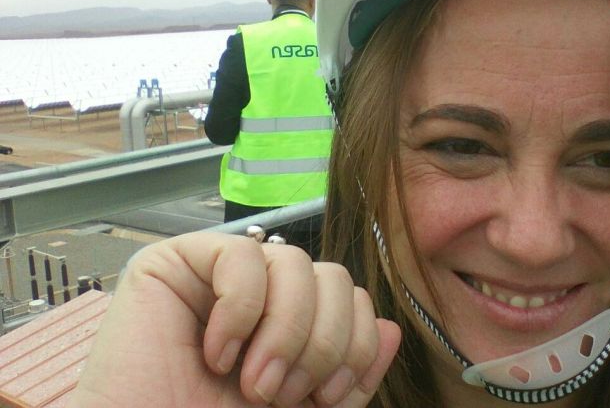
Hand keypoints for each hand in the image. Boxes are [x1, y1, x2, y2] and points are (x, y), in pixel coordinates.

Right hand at [70, 231, 400, 406]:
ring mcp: (219, 274)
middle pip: (331, 275)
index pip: (352, 297)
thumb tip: (392, 328)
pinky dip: (240, 311)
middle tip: (278, 394)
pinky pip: (242, 255)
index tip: (322, 397)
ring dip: (282, 332)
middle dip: (319, 343)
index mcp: (291, 322)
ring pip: (295, 262)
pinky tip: (215, 352)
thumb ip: (352, 374)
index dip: (352, 344)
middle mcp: (261, 292)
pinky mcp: (176, 262)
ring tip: (250, 380)